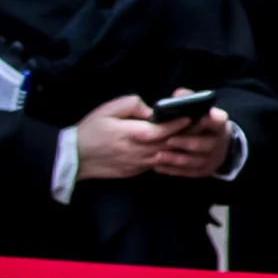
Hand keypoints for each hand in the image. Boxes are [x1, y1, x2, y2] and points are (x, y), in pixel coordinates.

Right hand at [76, 92, 229, 183]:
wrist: (76, 158)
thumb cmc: (91, 130)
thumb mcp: (109, 109)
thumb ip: (134, 105)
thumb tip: (152, 111)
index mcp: (134, 134)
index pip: (164, 130)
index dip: (180, 124)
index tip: (192, 116)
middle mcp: (140, 151)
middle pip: (170, 144)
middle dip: (187, 135)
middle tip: (202, 126)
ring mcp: (140, 164)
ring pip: (167, 155)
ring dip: (180, 147)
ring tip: (193, 137)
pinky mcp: (137, 171)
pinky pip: (158, 162)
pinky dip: (168, 156)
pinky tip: (175, 149)